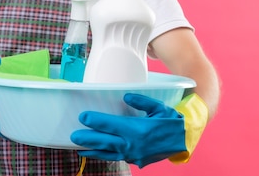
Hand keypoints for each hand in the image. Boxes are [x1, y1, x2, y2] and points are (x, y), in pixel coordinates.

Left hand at [70, 93, 186, 167]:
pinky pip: (118, 157)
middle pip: (106, 142)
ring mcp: (135, 154)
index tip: (83, 117)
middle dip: (88, 139)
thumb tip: (126, 97)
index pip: (111, 125)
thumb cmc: (172, 122)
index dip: (96, 121)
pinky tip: (98, 154)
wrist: (185, 140)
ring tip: (80, 149)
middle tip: (73, 136)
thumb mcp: (159, 107)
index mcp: (138, 130)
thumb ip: (141, 101)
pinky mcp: (138, 160)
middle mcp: (134, 144)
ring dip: (94, 151)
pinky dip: (106, 156)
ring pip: (110, 153)